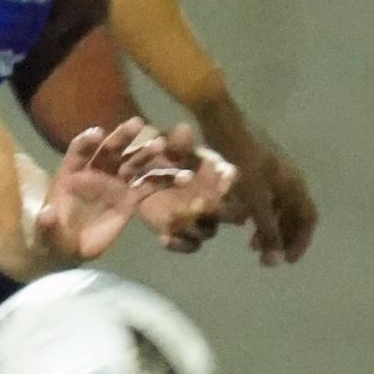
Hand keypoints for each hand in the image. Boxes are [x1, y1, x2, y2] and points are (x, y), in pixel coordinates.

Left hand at [34, 116, 197, 265]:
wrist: (70, 248)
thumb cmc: (54, 236)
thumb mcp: (46, 233)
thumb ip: (46, 224)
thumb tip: (46, 215)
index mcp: (71, 173)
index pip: (78, 151)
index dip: (86, 142)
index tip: (97, 133)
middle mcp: (95, 171)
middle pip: (109, 149)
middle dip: (122, 137)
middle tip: (137, 123)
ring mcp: (115, 183)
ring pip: (133, 162)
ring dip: (147, 153)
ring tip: (162, 145)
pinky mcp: (130, 198)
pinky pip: (150, 185)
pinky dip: (166, 180)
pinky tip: (183, 176)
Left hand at [138, 128, 240, 251]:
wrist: (141, 172)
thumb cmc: (162, 154)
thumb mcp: (168, 146)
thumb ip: (177, 142)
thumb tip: (184, 129)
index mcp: (217, 176)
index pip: (232, 179)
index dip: (230, 180)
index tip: (224, 174)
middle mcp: (216, 199)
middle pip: (231, 212)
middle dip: (221, 210)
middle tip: (202, 203)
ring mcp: (201, 218)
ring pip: (208, 230)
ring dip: (196, 227)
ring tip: (180, 220)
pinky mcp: (183, 232)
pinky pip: (189, 245)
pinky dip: (179, 244)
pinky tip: (164, 237)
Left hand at [209, 109, 315, 265]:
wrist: (222, 120)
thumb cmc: (240, 157)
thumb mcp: (254, 195)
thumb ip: (266, 226)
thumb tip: (276, 257)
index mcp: (294, 184)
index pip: (308, 218)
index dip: (300, 242)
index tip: (285, 261)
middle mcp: (289, 178)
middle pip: (294, 215)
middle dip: (282, 238)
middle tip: (265, 258)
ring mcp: (274, 172)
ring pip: (279, 207)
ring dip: (270, 228)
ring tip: (252, 245)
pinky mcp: (258, 167)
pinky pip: (266, 197)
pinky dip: (259, 213)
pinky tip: (242, 222)